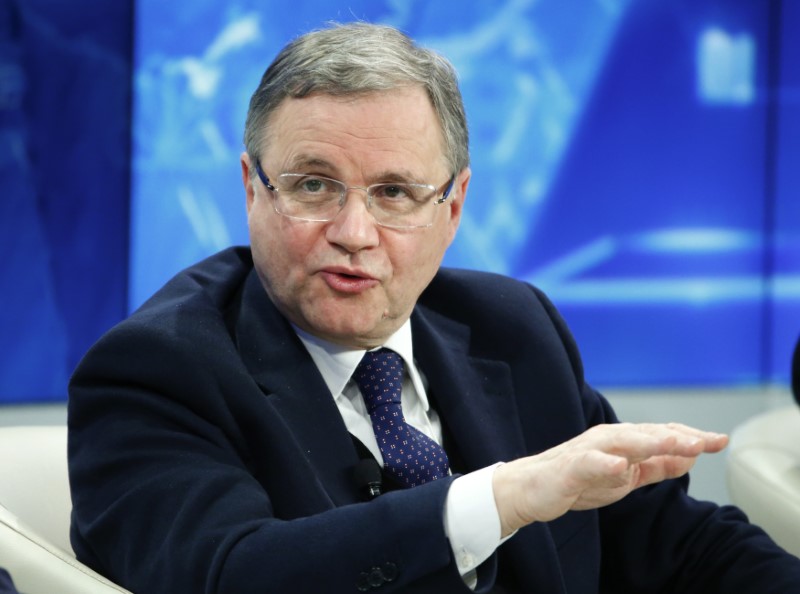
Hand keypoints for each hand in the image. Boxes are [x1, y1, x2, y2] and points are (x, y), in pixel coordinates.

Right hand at [492, 422, 728, 536]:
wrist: (531, 489)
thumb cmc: (578, 481)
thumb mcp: (625, 476)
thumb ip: (655, 466)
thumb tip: (690, 457)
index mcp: (623, 441)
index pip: (662, 435)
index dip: (691, 437)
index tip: (720, 440)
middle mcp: (609, 439)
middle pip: (648, 434)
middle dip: (678, 437)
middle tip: (707, 441)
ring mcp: (589, 450)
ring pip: (623, 442)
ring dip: (649, 441)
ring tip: (675, 442)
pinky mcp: (570, 467)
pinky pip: (589, 463)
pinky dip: (605, 462)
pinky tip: (620, 464)